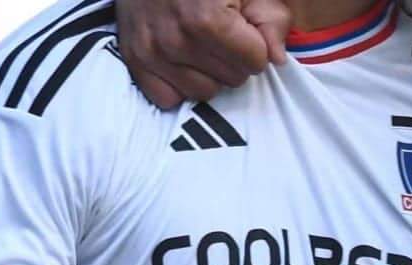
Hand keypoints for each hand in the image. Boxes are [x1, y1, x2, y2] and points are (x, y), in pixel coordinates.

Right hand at [117, 0, 290, 107]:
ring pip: (205, 92)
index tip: (243, 27)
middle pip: (233, 79)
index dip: (255, 44)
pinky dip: (179, 84)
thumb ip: (270, 18)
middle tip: (221, 33)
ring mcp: (152, 52)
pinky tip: (181, 60)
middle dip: (234, 59)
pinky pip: (169, 98)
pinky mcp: (134, 60)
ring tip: (201, 45)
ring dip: (209, 74)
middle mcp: (176, 40)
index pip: (256, 61)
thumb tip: (277, 58)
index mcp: (206, 19)